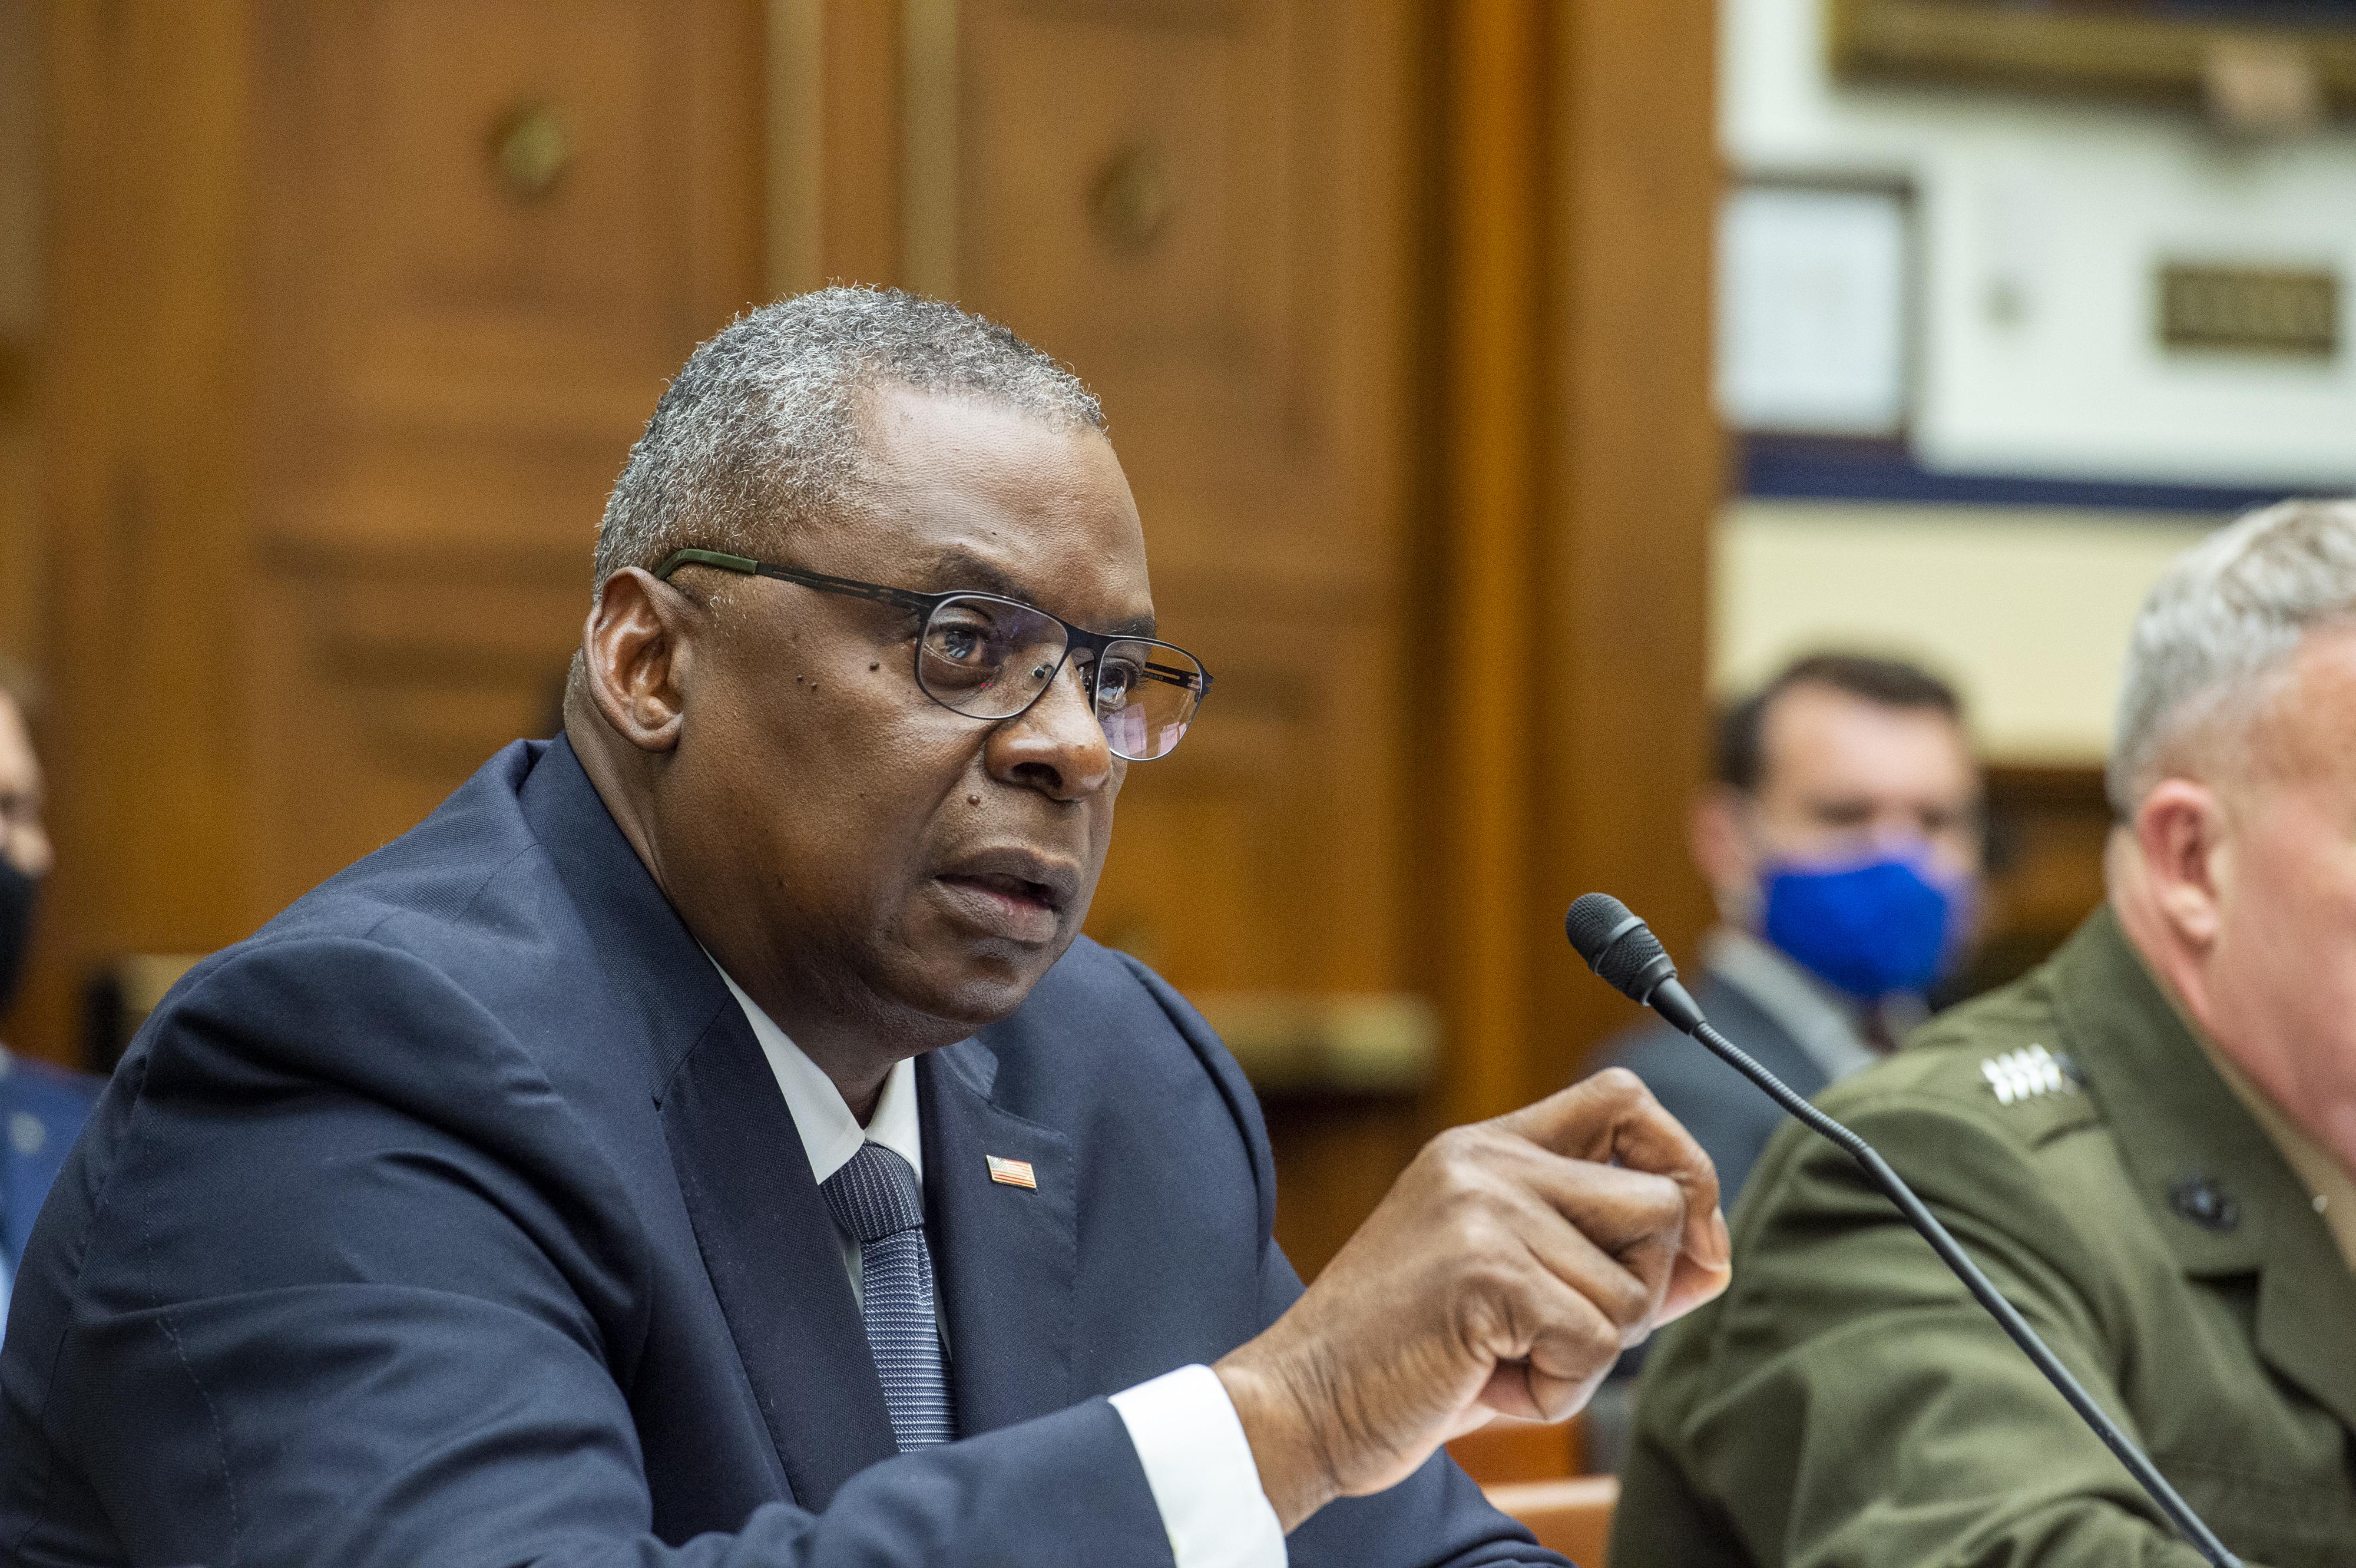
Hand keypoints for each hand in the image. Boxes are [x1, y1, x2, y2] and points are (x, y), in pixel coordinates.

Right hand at [1214, 1068, 1729, 1529]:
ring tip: (1501, 1358)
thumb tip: (1714, 1259)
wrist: (1299, 1403)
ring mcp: (1485, 1209)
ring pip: (1635, 1291)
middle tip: (1548, 1331)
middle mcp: (1487, 1161)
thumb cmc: (1405, 1357)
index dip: (1681, 1164)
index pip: (1625, 1102)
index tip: (1687, 1243)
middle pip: (1661, 1202)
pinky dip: (1558, 1392)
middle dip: (1639, 1291)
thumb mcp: (1512, 1287)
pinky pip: (1596, 1346)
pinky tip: (1487, 1382)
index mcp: (1485, 1149)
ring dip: (1587, 1356)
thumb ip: (1604, 1259)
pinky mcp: (1486, 1271)